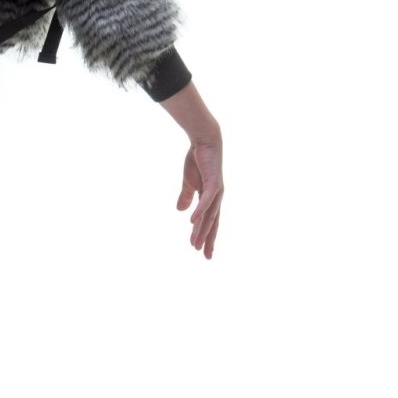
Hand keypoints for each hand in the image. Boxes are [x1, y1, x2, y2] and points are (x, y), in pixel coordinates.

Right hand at [177, 137, 223, 259]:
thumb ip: (186, 196)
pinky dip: (200, 212)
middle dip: (209, 239)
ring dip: (202, 230)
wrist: (204, 141)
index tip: (201, 251)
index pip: (209, 221)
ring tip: (196, 244)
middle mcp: (216, 198)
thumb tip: (180, 211)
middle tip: (206, 256)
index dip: (206, 236)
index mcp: (211, 198)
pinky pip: (206, 200)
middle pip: (213, 223)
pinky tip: (193, 222)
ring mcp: (216, 191)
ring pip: (209, 215)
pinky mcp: (214, 183)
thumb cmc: (197, 160)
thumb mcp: (188, 182)